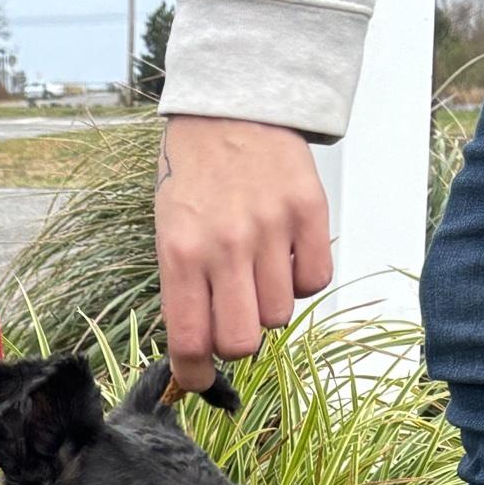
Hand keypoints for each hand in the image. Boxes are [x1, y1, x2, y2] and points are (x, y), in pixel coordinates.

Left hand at [154, 116, 333, 390]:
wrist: (230, 105)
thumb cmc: (192, 177)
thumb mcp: (168, 233)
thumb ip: (183, 290)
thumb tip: (197, 352)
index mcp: (182, 254)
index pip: (190, 342)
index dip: (194, 375)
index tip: (197, 379)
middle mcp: (227, 246)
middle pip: (241, 341)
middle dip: (234, 343)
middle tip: (231, 318)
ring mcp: (271, 228)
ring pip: (280, 315)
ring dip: (268, 306)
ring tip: (258, 271)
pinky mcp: (309, 211)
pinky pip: (315, 281)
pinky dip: (302, 279)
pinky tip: (286, 256)